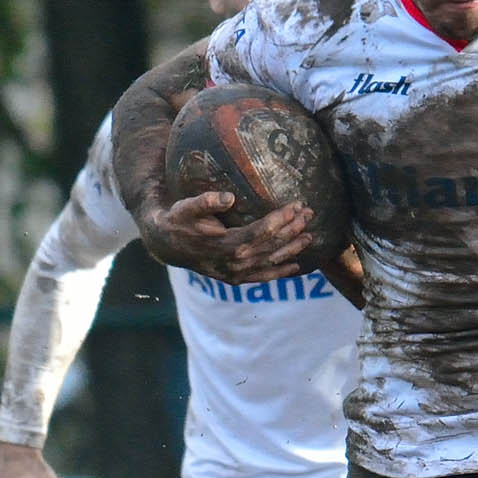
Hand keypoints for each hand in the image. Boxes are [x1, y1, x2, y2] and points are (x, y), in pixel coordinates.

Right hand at [138, 194, 316, 282]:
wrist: (167, 246)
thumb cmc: (179, 220)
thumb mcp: (186, 207)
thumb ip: (205, 202)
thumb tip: (227, 198)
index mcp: (226, 245)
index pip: (262, 232)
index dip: (281, 219)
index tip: (296, 205)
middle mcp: (234, 263)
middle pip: (271, 246)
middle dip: (293, 230)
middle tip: (309, 214)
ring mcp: (236, 274)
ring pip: (271, 262)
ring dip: (292, 249)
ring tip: (310, 236)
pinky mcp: (235, 280)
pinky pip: (262, 277)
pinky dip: (280, 272)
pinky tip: (295, 266)